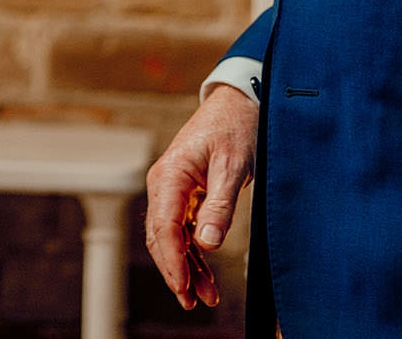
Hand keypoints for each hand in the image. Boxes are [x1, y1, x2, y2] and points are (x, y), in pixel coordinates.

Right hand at [144, 83, 257, 310]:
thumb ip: (220, 205)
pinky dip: (192, 252)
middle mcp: (165, 183)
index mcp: (170, 175)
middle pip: (161, 237)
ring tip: (205, 295)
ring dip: (186, 266)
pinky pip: (183, 228)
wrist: (240, 102)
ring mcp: (173, 189)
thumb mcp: (233, 166)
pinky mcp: (186, 193)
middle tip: (192, 301)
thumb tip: (207, 244)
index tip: (184, 287)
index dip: (173, 261)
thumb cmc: (236, 127)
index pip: (164, 227)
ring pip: (171, 236)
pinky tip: (204, 272)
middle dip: (176, 271)